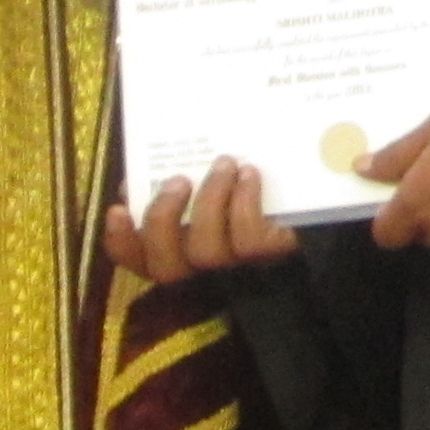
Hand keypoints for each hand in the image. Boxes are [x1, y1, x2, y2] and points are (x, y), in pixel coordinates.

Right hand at [103, 163, 299, 284]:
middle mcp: (200, 265)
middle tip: (178, 180)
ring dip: (210, 201)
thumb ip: (172, 184)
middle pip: (165, 265)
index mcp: (177, 248)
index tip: (117, 208)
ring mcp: (234, 265)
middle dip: (163, 220)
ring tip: (225, 163)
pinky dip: (244, 203)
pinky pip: (248, 240)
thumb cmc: (248, 188)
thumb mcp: (205, 182)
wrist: (312, 199)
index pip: (136, 258)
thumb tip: (136, 181)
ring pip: (205, 251)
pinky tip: (250, 175)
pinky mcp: (267, 256)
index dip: (121, 241)